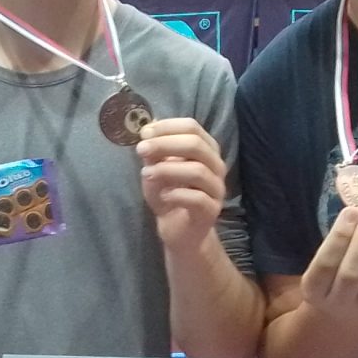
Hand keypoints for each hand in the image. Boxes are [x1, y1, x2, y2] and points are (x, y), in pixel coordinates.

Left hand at [136, 118, 226, 255]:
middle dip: (165, 144)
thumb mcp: (156, 168)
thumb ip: (154, 150)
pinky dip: (176, 194)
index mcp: (205, 149)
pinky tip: (162, 196)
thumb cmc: (169, 194)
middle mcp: (216, 166)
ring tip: (146, 174)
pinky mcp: (211, 211)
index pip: (192, 127)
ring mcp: (217, 189)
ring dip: (167, 169)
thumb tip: (148, 128)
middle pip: (196, 145)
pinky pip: (197, 198)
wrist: (179, 230)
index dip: (167, 127)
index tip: (144, 133)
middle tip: (141, 149)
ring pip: (198, 171)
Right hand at [298, 203, 357, 327]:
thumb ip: (334, 243)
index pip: (326, 265)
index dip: (339, 237)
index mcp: (314, 291)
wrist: (344, 315)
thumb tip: (357, 209)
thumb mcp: (319, 266)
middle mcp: (338, 303)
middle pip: (353, 273)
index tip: (350, 211)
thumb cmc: (329, 280)